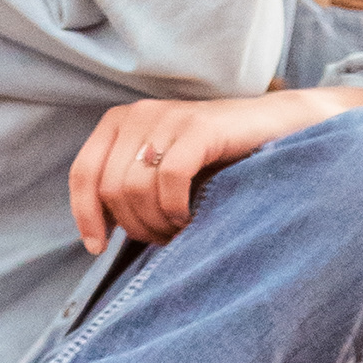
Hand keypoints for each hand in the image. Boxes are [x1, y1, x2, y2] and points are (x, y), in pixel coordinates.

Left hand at [67, 86, 362, 253]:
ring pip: (135, 188)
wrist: (280, 129)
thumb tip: (96, 235)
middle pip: (110, 189)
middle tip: (164, 239)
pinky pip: (169, 179)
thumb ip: (130, 191)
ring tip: (181, 229)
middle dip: (134, 226)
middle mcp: (138, 114)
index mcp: (120, 123)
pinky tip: (192, 217)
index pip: (83, 174)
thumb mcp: (164, 174)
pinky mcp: (199, 126)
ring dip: (157, 223)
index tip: (99, 248)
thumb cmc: (219, 162)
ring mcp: (168, 116)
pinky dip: (176, 208)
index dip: (86, 216)